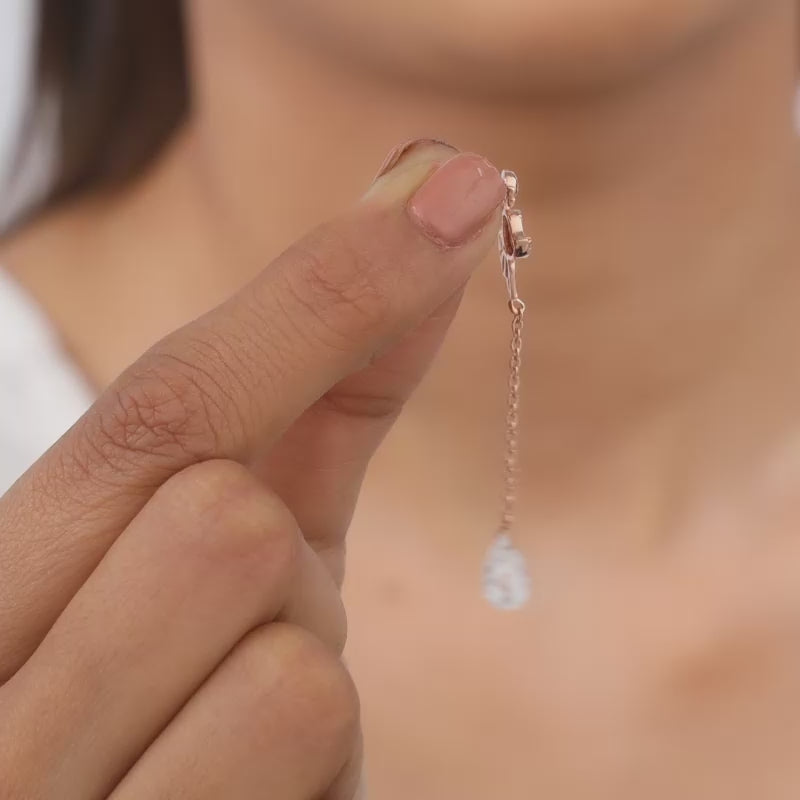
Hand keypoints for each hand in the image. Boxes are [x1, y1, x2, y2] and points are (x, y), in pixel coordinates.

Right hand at [0, 141, 504, 797]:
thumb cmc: (169, 702)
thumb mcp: (204, 561)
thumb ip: (293, 417)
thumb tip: (416, 234)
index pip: (160, 404)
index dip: (323, 295)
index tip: (449, 193)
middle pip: (222, 510)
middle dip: (276, 549)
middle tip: (239, 616)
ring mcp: (60, 787)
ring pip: (283, 628)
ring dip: (297, 652)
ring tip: (231, 711)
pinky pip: (305, 721)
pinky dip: (316, 749)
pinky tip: (253, 784)